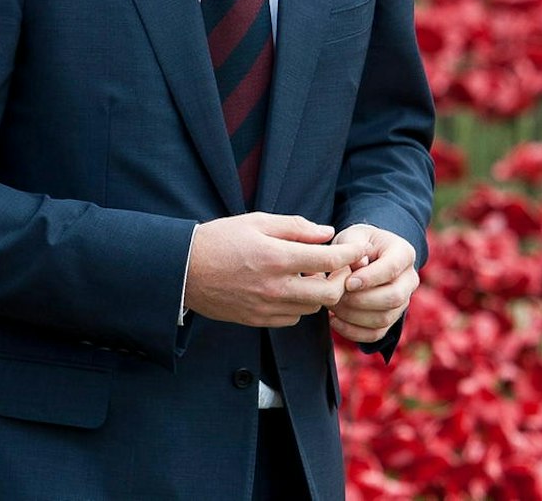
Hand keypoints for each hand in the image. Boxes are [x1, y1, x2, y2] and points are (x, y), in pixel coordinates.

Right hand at [184, 213, 368, 327]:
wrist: (183, 270)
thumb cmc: (219, 239)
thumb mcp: (256, 222)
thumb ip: (295, 227)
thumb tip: (327, 233)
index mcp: (277, 257)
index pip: (330, 261)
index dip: (350, 254)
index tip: (357, 249)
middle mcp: (276, 287)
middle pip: (330, 294)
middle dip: (341, 281)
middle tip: (338, 268)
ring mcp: (268, 307)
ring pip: (313, 308)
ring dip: (319, 293)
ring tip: (311, 276)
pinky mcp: (259, 320)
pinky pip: (292, 317)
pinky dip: (299, 305)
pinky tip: (290, 289)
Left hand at [328, 224, 418, 343]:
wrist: (363, 256)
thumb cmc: (356, 243)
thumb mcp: (353, 236)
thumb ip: (354, 246)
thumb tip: (358, 266)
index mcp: (403, 253)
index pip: (392, 268)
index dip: (370, 278)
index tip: (347, 283)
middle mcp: (409, 279)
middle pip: (394, 297)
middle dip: (361, 300)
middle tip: (336, 296)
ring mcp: (403, 302)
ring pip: (384, 318)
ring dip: (353, 316)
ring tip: (331, 306)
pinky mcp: (391, 319)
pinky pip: (376, 334)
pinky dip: (353, 331)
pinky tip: (334, 320)